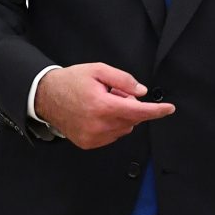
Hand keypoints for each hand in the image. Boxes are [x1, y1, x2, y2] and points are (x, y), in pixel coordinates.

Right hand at [34, 63, 175, 149]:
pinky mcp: (87, 143)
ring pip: (124, 129)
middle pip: (132, 119)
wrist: (45, 96)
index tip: (169, 109)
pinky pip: (112, 135)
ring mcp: (92, 137)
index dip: (156, 111)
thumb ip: (123, 80)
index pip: (137, 112)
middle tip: (114, 93)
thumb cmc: (72, 81)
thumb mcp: (99, 71)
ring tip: (102, 102)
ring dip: (121, 116)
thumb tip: (141, 92)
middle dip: (130, 105)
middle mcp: (98, 125)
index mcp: (102, 106)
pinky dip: (112, 125)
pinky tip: (97, 113)